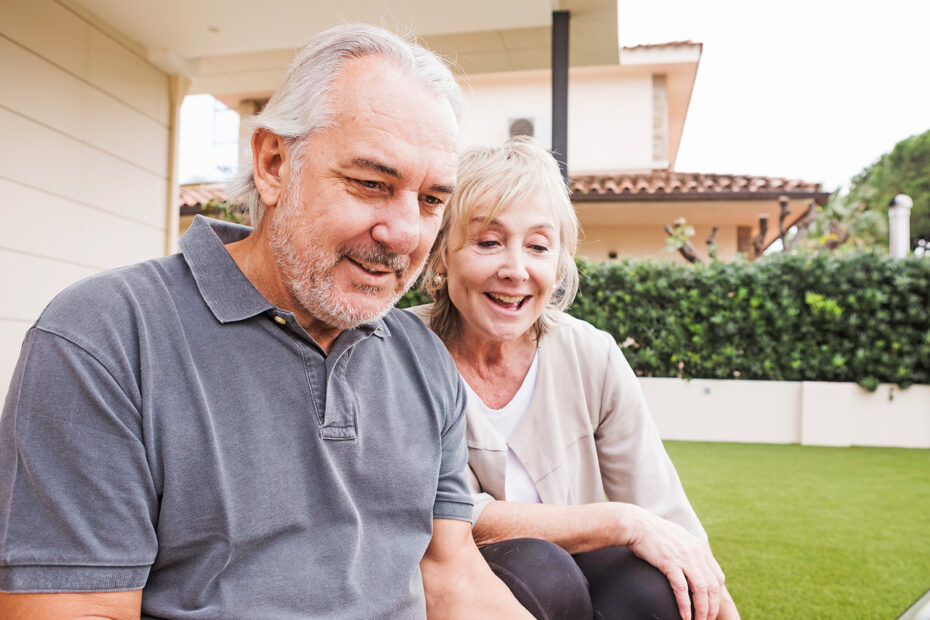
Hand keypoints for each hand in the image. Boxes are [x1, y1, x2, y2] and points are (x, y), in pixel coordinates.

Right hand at [616, 503, 725, 619]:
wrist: (637, 525)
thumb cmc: (654, 532)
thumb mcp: (679, 537)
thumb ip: (689, 549)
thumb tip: (693, 562)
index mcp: (700, 547)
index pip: (718, 577)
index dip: (717, 596)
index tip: (711, 607)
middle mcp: (696, 553)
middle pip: (713, 586)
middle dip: (712, 607)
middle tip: (707, 619)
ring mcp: (684, 557)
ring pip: (701, 590)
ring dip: (702, 610)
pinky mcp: (670, 563)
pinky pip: (682, 589)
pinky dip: (685, 605)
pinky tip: (685, 616)